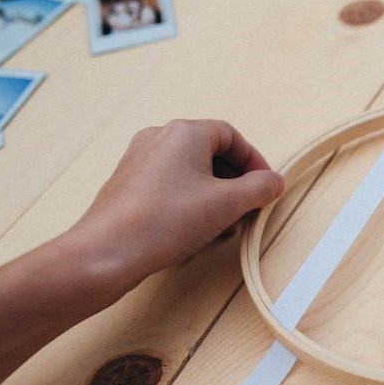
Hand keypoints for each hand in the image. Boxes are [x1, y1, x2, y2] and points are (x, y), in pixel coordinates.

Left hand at [72, 119, 284, 285]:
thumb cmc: (164, 221)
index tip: (266, 186)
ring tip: (223, 226)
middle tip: (248, 209)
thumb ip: (259, 189)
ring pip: (192, 172)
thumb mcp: (227, 204)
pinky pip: (172, 186)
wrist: (109, 252)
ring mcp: (141, 161)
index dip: (254, 162)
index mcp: (184, 133)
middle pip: (212, 154)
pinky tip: (195, 231)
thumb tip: (274, 182)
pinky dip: (191, 203)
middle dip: (235, 183)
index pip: (232, 137)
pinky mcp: (130, 185)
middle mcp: (159, 139)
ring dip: (215, 196)